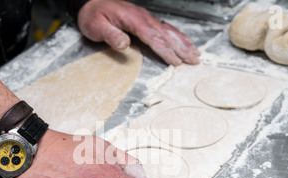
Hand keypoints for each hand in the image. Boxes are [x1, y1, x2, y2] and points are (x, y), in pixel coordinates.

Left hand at [77, 0, 200, 65]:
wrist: (92, 2)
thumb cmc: (93, 16)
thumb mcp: (96, 26)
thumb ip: (110, 35)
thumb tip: (125, 43)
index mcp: (133, 20)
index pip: (153, 37)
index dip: (165, 50)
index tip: (175, 61)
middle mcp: (143, 18)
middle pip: (166, 34)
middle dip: (181, 48)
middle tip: (194, 60)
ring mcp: (146, 18)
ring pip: (169, 31)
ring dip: (183, 43)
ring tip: (196, 54)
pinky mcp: (146, 20)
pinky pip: (166, 28)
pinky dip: (178, 36)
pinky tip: (185, 42)